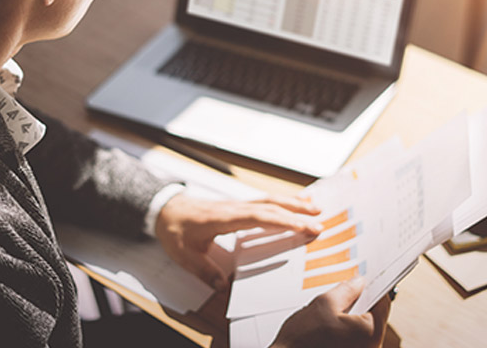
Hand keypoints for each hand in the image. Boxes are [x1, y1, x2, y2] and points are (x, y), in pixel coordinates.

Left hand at [155, 194, 321, 290]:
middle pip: (270, 206)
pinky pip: (264, 200)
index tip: (303, 227)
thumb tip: (221, 286)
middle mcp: (235, 207)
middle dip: (296, 213)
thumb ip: (204, 270)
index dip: (282, 221)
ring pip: (269, 200)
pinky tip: (295, 200)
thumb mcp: (184, 255)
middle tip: (320, 221)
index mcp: (224, 218)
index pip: (258, 217)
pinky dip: (282, 200)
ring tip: (315, 206)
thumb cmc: (175, 230)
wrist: (166, 209)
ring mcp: (237, 204)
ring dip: (293, 202)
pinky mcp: (238, 205)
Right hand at [271, 278, 390, 347]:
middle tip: (348, 289)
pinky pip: (355, 342)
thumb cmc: (302, 340)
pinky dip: (347, 331)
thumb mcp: (324, 304)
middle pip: (374, 318)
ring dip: (353, 318)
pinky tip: (332, 325)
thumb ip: (346, 290)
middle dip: (362, 303)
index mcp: (370, 333)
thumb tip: (358, 283)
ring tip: (336, 308)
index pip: (382, 304)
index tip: (367, 280)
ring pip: (364, 331)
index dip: (374, 288)